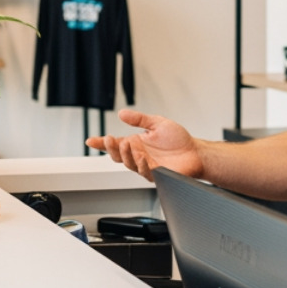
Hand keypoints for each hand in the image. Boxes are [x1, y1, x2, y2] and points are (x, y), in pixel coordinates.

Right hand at [85, 109, 203, 180]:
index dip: (102, 143)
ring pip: (129, 164)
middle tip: (108, 140)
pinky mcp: (157, 174)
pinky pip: (145, 171)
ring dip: (126, 155)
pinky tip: (141, 157)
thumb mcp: (157, 123)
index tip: (90, 141)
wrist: (196, 153)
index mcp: (136, 143)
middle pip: (118, 155)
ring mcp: (146, 166)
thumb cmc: (179, 140)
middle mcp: (139, 155)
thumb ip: (139, 119)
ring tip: (127, 145)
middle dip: (110, 149)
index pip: (115, 144)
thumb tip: (122, 113)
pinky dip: (141, 164)